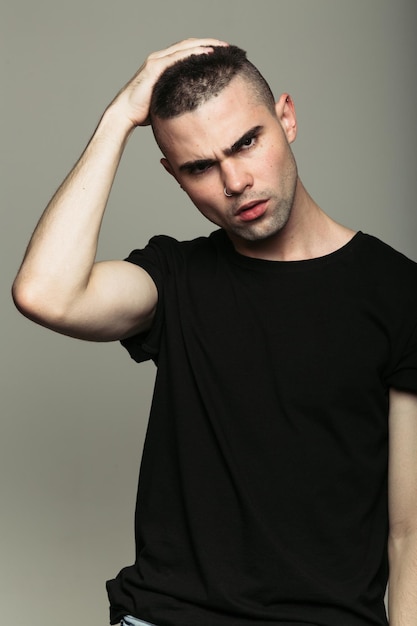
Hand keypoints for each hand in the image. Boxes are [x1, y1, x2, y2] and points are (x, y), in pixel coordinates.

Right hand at [110, 38, 227, 128]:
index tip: (223, 54)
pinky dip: (193, 53)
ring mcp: (157, 61)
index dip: (205, 50)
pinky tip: (207, 54)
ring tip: (223, 48)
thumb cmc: (144, 112)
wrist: (125, 114)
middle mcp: (160, 58)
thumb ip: (178, 99)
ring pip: (185, 47)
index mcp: (164, 66)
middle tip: (228, 48)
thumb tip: (195, 110)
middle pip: (189, 45)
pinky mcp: (154, 68)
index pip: (188, 52)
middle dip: (210, 44)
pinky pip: (177, 57)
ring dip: (205, 45)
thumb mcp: (166, 102)